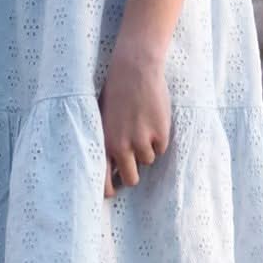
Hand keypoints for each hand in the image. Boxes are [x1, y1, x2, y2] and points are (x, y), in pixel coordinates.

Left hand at [99, 39, 170, 196]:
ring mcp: (142, 141)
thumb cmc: (115, 92)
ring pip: (148, 161)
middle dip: (133, 173)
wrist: (134, 70)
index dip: (110, 189)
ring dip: (147, 149)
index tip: (112, 192)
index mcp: (104, 143)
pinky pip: (161, 148)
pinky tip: (152, 120)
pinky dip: (159, 140)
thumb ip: (106, 142)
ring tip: (141, 126)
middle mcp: (121, 146)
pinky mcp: (160, 135)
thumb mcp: (102, 118)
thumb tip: (111, 166)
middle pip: (132, 179)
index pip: (104, 180)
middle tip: (134, 163)